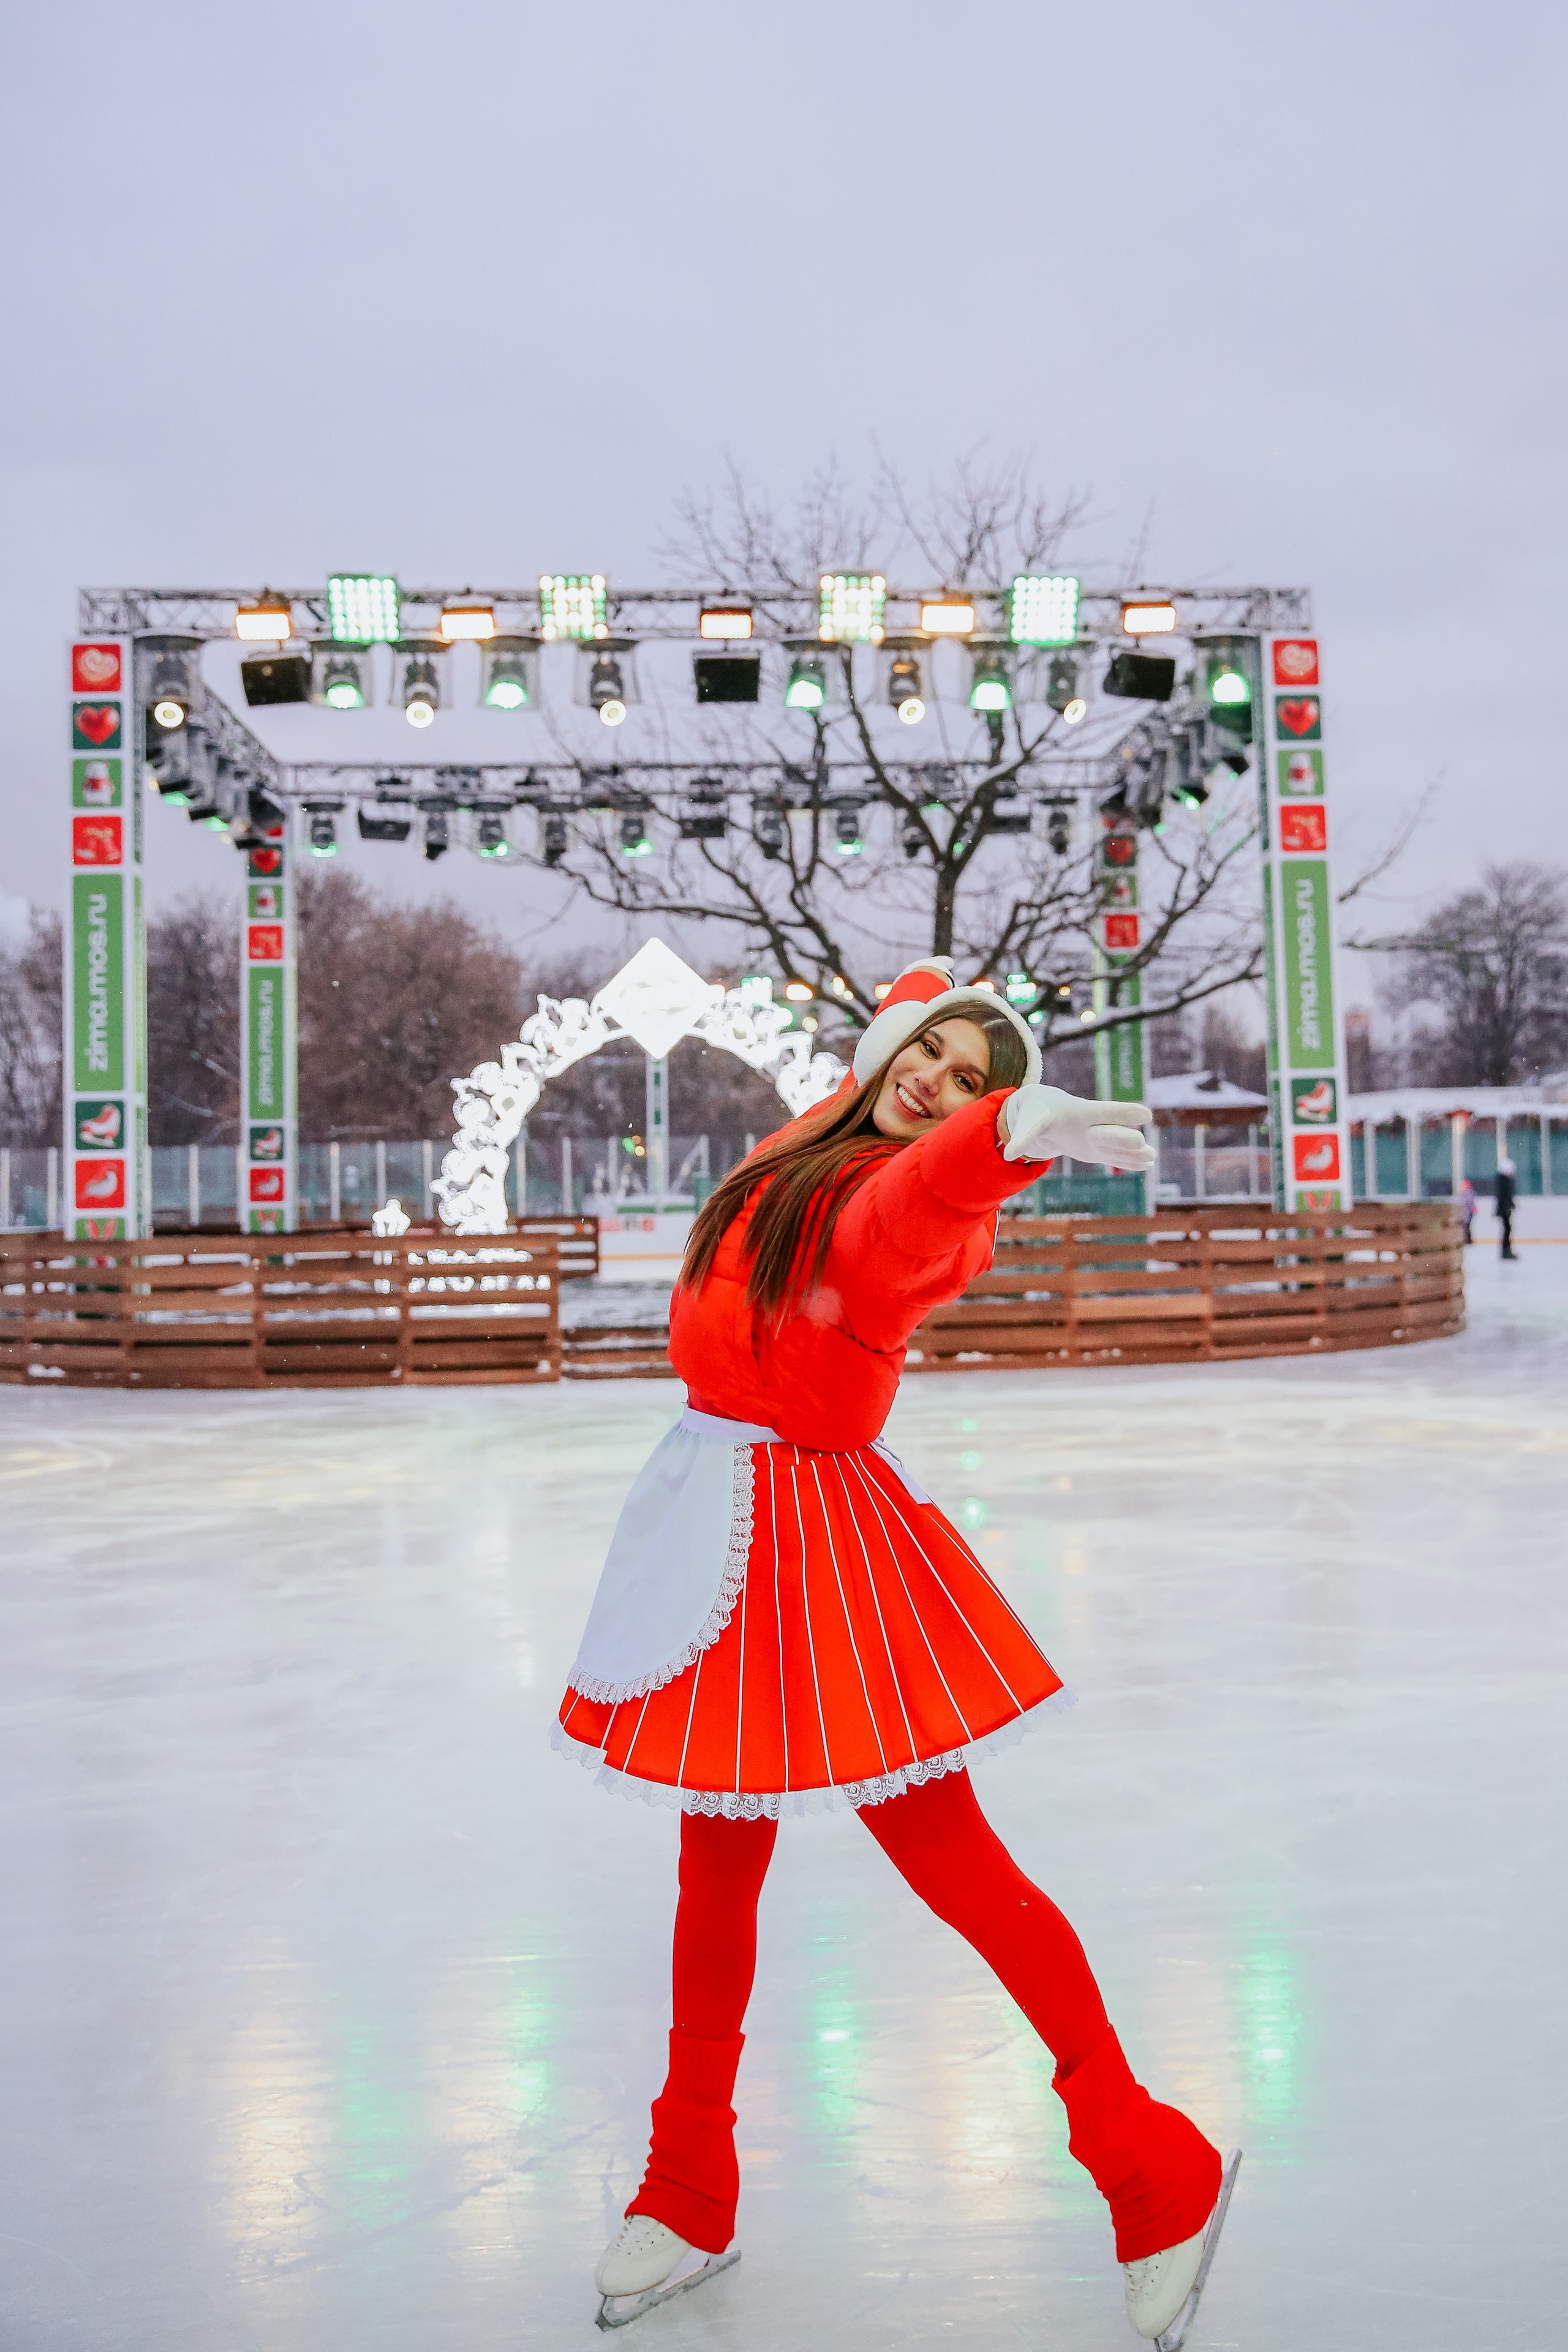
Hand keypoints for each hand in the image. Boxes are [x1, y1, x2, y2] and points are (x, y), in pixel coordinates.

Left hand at [1001, 1083, 1155, 1172]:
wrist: (1042, 1108)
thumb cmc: (1035, 1112)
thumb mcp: (1028, 1122)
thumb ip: (1022, 1136)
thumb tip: (1010, 1154)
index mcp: (1079, 1112)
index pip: (1104, 1111)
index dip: (1123, 1113)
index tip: (1145, 1114)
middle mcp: (1092, 1125)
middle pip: (1111, 1131)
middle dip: (1124, 1138)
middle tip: (1143, 1144)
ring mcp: (1096, 1138)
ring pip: (1117, 1145)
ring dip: (1133, 1152)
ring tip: (1152, 1157)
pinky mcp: (1095, 1150)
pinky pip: (1114, 1156)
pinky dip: (1129, 1161)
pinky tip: (1147, 1164)